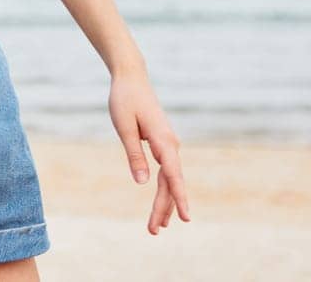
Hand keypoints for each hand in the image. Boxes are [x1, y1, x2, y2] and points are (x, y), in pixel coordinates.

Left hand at [109, 69, 190, 232]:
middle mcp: (170, 145)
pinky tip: (161, 204)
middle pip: (170, 183)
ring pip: (169, 179)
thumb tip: (141, 183)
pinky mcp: (162, 144)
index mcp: (163, 141)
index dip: (178, 197)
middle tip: (153, 231)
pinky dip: (163, 189)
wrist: (131, 78)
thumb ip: (134, 155)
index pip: (173, 175)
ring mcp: (168, 145)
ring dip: (164, 202)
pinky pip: (166, 172)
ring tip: (156, 226)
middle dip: (164, 208)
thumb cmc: (125, 100)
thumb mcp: (124, 128)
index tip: (186, 217)